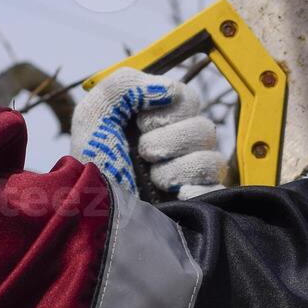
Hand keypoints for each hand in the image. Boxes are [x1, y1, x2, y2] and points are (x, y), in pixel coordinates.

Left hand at [70, 67, 226, 199]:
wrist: (94, 222)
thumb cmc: (89, 173)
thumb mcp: (93, 117)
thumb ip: (124, 85)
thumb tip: (169, 89)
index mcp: (155, 124)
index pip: (187, 100)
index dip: (167, 111)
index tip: (141, 125)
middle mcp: (177, 148)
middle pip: (204, 128)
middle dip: (168, 141)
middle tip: (144, 155)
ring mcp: (190, 178)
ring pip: (213, 158)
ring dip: (175, 169)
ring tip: (153, 182)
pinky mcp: (200, 203)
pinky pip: (218, 187)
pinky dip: (194, 191)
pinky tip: (172, 197)